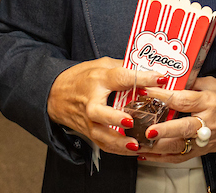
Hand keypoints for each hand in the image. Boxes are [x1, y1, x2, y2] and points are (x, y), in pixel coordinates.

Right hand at [46, 59, 164, 155]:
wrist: (55, 94)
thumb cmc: (81, 78)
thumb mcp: (102, 64)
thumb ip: (124, 67)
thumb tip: (149, 70)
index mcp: (98, 79)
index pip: (121, 77)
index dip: (142, 77)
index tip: (161, 79)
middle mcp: (91, 101)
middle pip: (99, 112)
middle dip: (114, 118)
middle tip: (130, 121)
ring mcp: (88, 119)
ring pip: (99, 134)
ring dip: (117, 142)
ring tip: (135, 145)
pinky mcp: (88, 132)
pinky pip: (102, 144)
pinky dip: (117, 150)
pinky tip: (132, 151)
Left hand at [135, 77, 215, 162]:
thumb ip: (193, 82)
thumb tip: (172, 78)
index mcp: (210, 101)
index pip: (184, 99)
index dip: (164, 95)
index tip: (146, 90)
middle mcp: (207, 122)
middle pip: (183, 127)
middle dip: (164, 130)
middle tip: (148, 130)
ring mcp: (205, 139)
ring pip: (180, 146)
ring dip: (158, 147)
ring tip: (139, 144)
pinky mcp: (203, 151)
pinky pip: (181, 157)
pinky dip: (162, 158)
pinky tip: (147, 155)